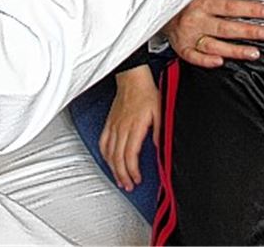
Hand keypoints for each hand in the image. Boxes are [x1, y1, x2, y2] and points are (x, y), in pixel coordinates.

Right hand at [99, 67, 159, 191]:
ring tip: (119, 179)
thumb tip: (161, 148)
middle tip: (128, 186)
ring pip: (109, 152)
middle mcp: (121, 128)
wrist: (132, 78)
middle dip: (122, 175)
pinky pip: (103, 142)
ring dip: (113, 169)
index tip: (137, 179)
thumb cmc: (146, 92)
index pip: (130, 155)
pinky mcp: (109, 122)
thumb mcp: (160, 112)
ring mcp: (113, 125)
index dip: (132, 171)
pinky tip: (108, 161)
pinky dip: (104, 155)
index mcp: (134, 127)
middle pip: (118, 158)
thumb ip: (160, 132)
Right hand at [164, 0, 263, 67]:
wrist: (154, 11)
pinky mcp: (182, 48)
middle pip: (227, 27)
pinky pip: (194, 56)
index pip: (231, 6)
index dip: (251, 9)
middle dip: (250, 31)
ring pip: (215, 45)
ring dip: (235, 50)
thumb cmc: (177, 0)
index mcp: (201, 3)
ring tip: (254, 52)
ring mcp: (189, 36)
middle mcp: (196, 20)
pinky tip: (220, 62)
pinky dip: (206, 60)